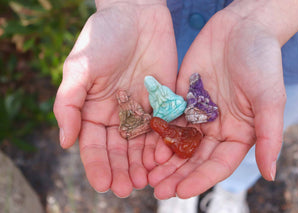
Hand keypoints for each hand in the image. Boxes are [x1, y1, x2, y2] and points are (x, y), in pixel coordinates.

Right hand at [53, 0, 176, 196]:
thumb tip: (65, 141)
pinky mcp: (163, 101)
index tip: (104, 184)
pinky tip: (165, 158)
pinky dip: (164, 143)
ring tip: (147, 180)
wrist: (136, 13)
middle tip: (128, 189)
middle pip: (119, 150)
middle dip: (123, 170)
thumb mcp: (79, 67)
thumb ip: (69, 104)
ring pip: (142, 144)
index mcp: (94, 110)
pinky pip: (164, 127)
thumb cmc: (103, 36)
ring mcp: (142, 109)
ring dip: (144, 164)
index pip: (94, 145)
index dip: (98, 165)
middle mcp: (118, 114)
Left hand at [148, 7, 285, 198]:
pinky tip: (145, 144)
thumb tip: (270, 174)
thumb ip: (269, 135)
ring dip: (163, 159)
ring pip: (179, 142)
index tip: (181, 191)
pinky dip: (158, 133)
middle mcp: (217, 128)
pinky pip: (169, 119)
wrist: (242, 28)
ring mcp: (198, 114)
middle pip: (194, 158)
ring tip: (147, 174)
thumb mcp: (269, 98)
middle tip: (157, 189)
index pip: (218, 164)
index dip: (200, 179)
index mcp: (239, 133)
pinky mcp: (182, 98)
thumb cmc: (262, 61)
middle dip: (177, 174)